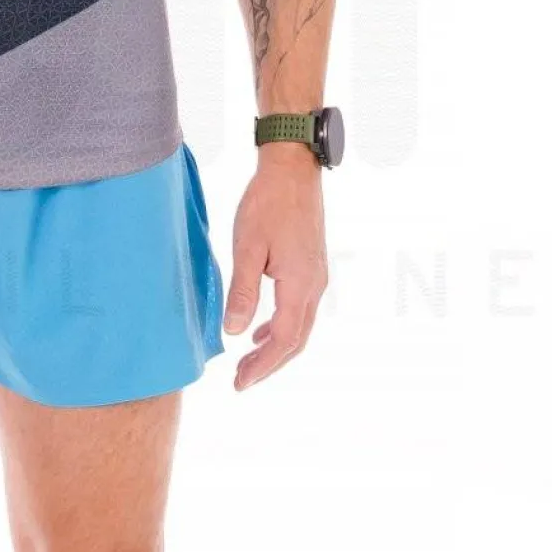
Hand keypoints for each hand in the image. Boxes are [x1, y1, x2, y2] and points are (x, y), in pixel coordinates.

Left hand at [223, 146, 328, 390]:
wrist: (293, 169)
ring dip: (275, 348)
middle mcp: (315, 286)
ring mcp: (317, 276)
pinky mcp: (312, 267)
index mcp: (300, 285)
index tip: (240, 383)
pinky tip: (261, 330)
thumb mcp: (247, 248)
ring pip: (300, 326)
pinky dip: (281, 326)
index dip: (262, 366)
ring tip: (248, 361)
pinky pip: (300, 309)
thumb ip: (243, 292)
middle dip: (269, 365)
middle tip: (241, 381)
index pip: (283, 340)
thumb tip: (235, 332)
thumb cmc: (267, 203)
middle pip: (296, 340)